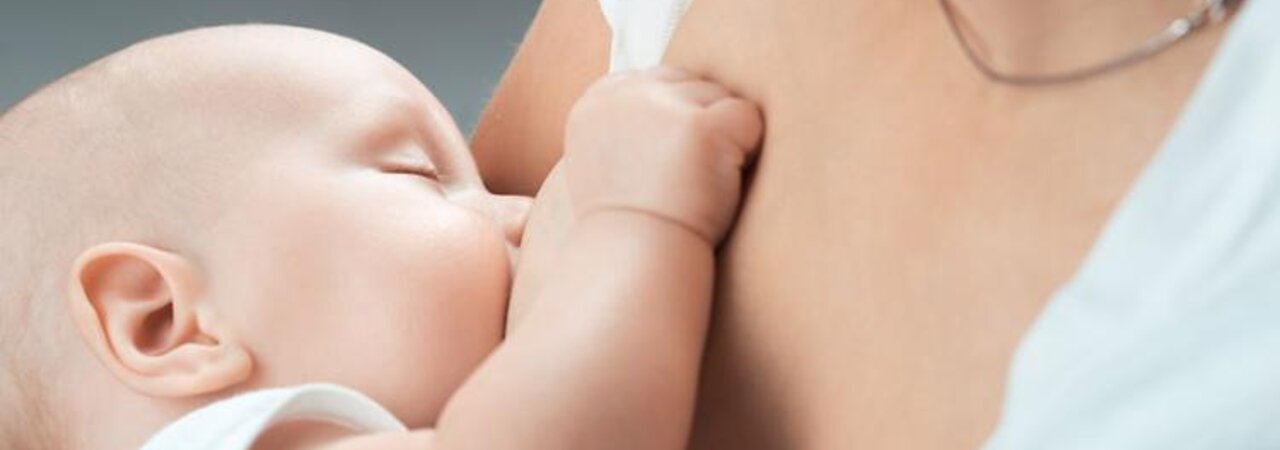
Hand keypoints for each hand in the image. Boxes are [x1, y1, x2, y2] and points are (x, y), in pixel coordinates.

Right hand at [563, 67, 763, 244]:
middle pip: (696, 85)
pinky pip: (748, 119)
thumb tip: (680, 107)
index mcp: (597, 101)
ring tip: (700, 186)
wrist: (633, 263)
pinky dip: (747, 153)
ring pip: (723, 100)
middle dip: (704, 127)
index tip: (672, 165)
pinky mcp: (699, 126)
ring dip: (725, 142)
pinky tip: (721, 186)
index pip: (664, 81)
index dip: (681, 122)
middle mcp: (625, 95)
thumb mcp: (609, 163)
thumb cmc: (630, 227)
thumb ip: (633, 125)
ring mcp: (661, 107)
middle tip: (689, 180)